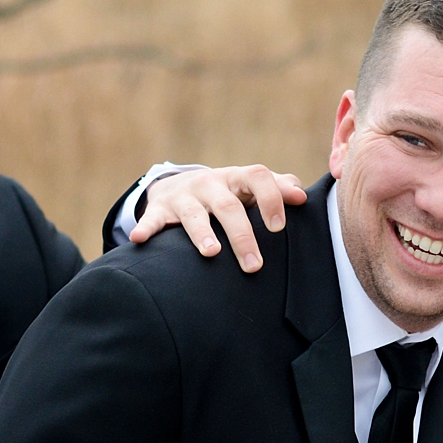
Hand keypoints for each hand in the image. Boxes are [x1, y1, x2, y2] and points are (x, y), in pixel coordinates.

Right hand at [131, 164, 306, 270]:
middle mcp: (210, 184)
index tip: (279, 227)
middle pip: (228, 206)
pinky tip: (139, 240)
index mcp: (236, 178)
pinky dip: (146, 229)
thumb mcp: (250, 189)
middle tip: (254, 266)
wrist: (180, 186)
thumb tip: (303, 197)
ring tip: (211, 253)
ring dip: (202, 233)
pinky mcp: (159, 210)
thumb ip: (278, 188)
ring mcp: (184, 197)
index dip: (270, 198)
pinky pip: (151, 220)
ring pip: (193, 215)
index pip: (257, 176)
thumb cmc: (229, 194)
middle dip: (242, 236)